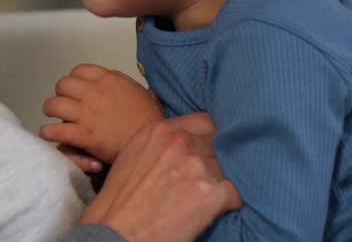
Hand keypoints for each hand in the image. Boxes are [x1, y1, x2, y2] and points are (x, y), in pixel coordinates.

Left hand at [39, 64, 163, 164]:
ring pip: (53, 105)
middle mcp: (94, 92)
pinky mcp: (83, 135)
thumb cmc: (150, 120)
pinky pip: (55, 130)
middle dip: (61, 94)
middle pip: (63, 85)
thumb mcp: (140, 92)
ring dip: (51, 111)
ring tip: (53, 117)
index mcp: (108, 79)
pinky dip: (48, 133)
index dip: (74, 80)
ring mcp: (87, 113)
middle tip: (64, 104)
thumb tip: (112, 78)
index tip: (75, 90)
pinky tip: (49, 135)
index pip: (80, 70)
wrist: (154, 143)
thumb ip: (122, 82)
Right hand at [80, 114, 241, 241]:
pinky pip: (236, 193)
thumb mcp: (131, 157)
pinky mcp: (210, 193)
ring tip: (209, 197)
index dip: (210, 138)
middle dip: (217, 160)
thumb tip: (184, 147)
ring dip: (222, 182)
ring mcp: (196, 166)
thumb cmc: (117, 204)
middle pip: (219, 143)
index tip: (211, 150)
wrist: (115, 234)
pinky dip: (231, 203)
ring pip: (229, 167)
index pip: (204, 121)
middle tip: (210, 178)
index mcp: (158, 131)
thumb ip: (159, 145)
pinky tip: (216, 210)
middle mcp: (178, 142)